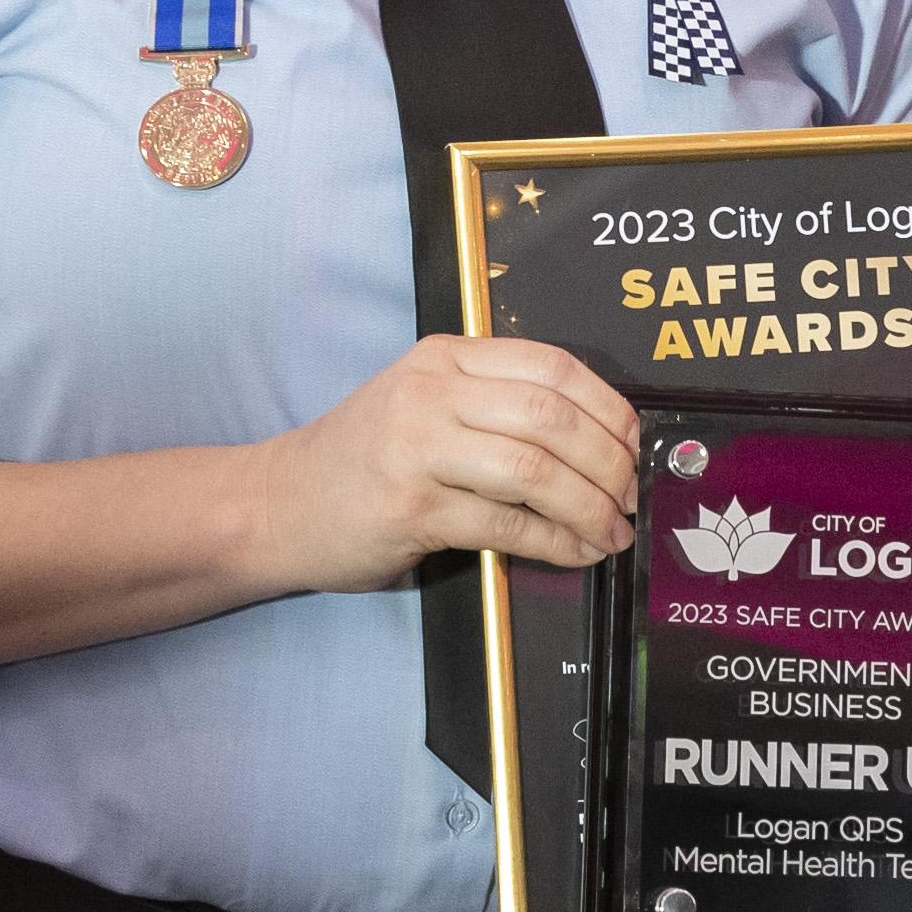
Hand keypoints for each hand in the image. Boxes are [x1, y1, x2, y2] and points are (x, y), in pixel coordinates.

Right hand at [250, 337, 640, 592]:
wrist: (277, 504)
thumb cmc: (363, 459)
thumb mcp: (424, 404)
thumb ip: (496, 407)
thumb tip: (600, 442)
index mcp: (446, 358)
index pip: (553, 366)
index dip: (609, 408)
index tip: (634, 446)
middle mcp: (432, 392)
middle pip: (553, 417)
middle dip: (609, 463)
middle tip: (630, 498)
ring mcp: (418, 448)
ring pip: (535, 470)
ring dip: (590, 508)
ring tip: (612, 533)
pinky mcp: (411, 507)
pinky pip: (507, 524)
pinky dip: (555, 543)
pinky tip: (575, 553)